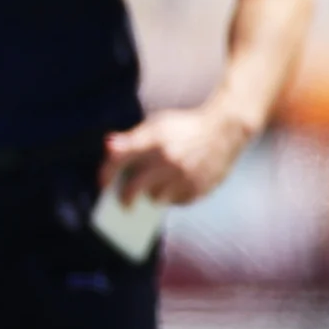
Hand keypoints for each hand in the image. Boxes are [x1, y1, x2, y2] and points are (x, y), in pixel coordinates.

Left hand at [100, 103, 255, 206]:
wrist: (226, 129)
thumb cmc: (185, 127)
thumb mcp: (157, 125)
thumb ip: (132, 138)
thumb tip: (108, 147)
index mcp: (154, 139)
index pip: (119, 159)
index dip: (106, 173)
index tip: (103, 184)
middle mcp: (168, 158)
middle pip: (134, 187)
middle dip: (124, 198)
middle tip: (123, 204)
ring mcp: (184, 175)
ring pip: (155, 198)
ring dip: (151, 197)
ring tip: (151, 194)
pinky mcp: (199, 188)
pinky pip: (176, 202)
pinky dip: (171, 199)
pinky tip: (173, 191)